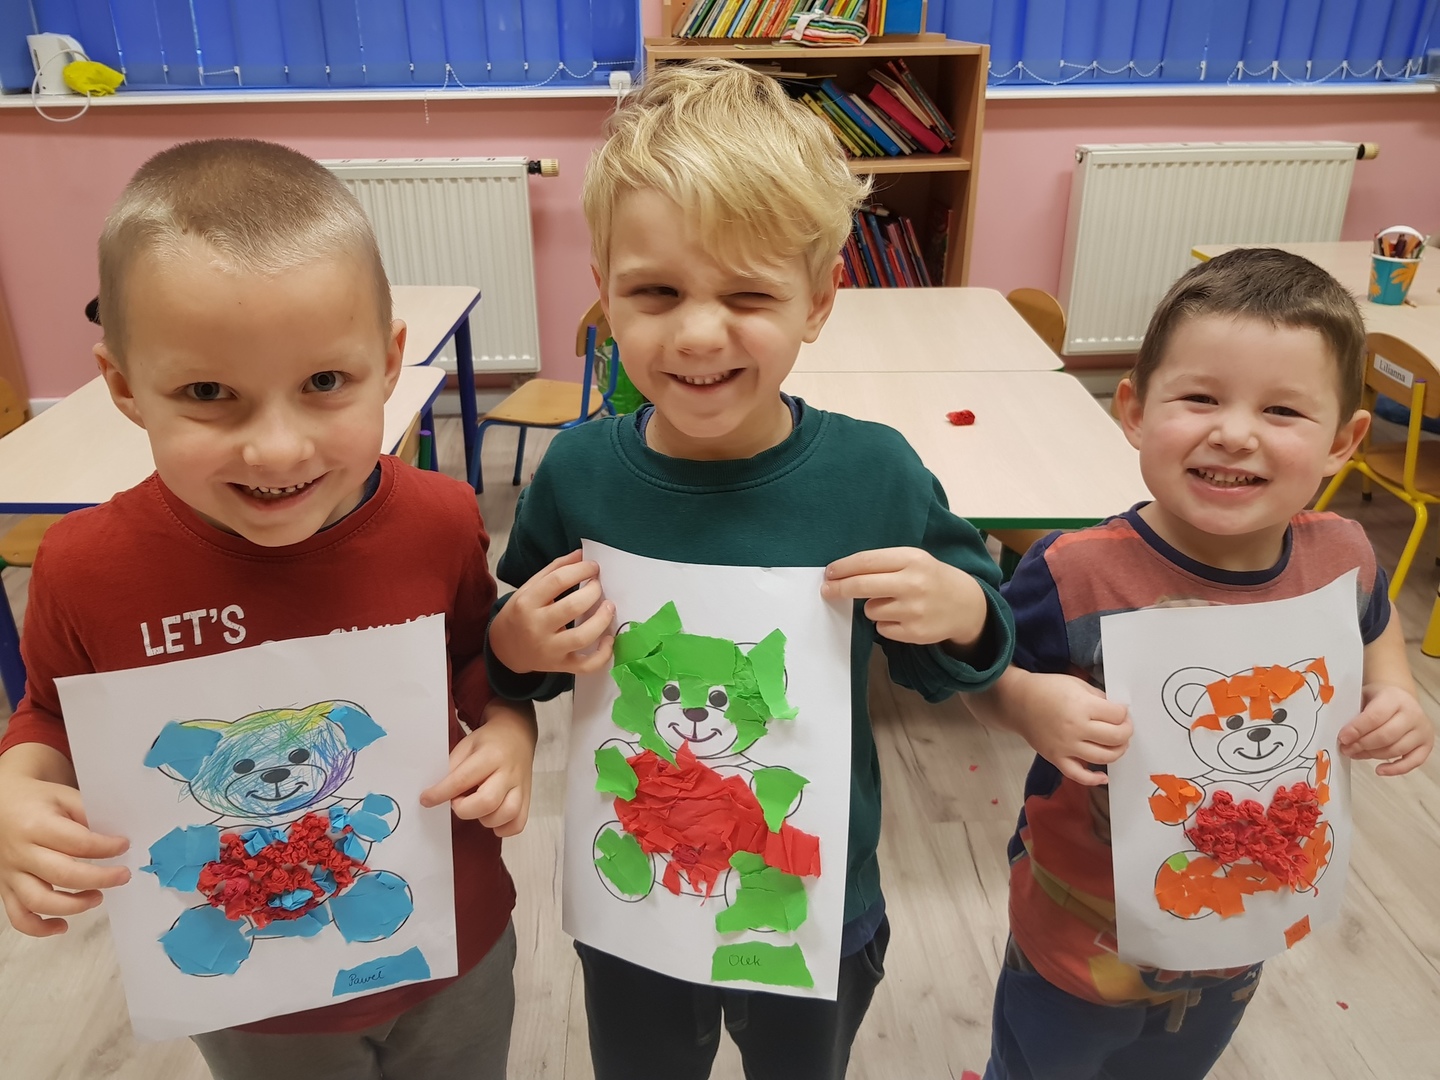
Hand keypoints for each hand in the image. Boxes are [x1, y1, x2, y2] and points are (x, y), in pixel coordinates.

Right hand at [0, 761, 128, 936]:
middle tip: (122, 876)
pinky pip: (18, 916)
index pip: (79, 843)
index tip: (124, 846)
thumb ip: (87, 814)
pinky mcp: (5, 888)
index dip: (107, 847)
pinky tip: (62, 925)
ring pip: (39, 901)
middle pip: (63, 875)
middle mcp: (21, 852)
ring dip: (73, 906)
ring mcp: (10, 873)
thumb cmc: (34, 800)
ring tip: (97, 897)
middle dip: (100, 879)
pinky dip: (40, 928)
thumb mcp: (63, 796)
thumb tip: (115, 836)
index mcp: (37, 826)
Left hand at [420, 701, 536, 835]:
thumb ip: (453, 768)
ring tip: (476, 808)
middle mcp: (508, 772)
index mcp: (491, 755)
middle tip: (457, 801)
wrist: (516, 735)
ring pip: (506, 814)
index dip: (440, 793)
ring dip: (484, 819)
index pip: (462, 779)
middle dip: (464, 809)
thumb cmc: (489, 742)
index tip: (427, 799)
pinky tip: (491, 818)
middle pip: (488, 801)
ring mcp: (520, 786)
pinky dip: (503, 828)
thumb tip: (437, 792)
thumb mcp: (466, 746)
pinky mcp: (527, 798)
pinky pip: (518, 823)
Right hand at [489, 550, 614, 675]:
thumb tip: (581, 554)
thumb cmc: (521, 613)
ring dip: (602, 619)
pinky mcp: (560, 666)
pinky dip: (603, 655)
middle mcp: (536, 627)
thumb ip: (554, 570)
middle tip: (598, 585)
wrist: (505, 648)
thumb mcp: (529, 588)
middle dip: (593, 591)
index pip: (557, 581)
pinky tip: (608, 639)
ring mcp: (549, 650)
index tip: (593, 567)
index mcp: (527, 603)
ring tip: (609, 606)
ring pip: (582, 636)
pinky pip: (587, 665)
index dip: (581, 570)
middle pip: (572, 607)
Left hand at [821, 547, 988, 648]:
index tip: (829, 573)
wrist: (966, 604)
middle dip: (838, 588)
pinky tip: (902, 617)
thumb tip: (842, 573)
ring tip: (892, 602)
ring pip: (870, 610)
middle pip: (861, 586)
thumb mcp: (914, 560)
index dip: (842, 568)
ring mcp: (914, 609)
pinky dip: (885, 623)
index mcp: (911, 559)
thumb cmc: (931, 578)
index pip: (866, 562)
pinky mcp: (914, 632)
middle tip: (827, 590)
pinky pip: (881, 628)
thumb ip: (883, 564)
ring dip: (872, 607)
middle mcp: (913, 583)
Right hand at [1005, 670, 1131, 786]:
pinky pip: (1078, 775)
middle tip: (1124, 726)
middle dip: (1126, 731)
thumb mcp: (1077, 684)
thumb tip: (1117, 713)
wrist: (1018, 701)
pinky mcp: (1056, 758)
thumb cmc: (1047, 689)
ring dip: (1118, 751)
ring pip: (1104, 757)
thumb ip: (1099, 698)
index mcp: (1081, 706)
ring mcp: (1066, 746)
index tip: (1122, 712)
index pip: (1117, 715)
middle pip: (1116, 737)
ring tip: (1117, 744)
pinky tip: (1103, 776)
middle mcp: (1075, 728)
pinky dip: (1094, 779)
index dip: (1124, 713)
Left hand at [1339, 683, 1433, 775]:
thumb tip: (1341, 734)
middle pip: (1386, 736)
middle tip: (1346, 748)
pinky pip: (1413, 762)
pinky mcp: (1426, 744)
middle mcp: (1412, 713)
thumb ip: (1353, 712)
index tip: (1343, 738)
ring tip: (1355, 754)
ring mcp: (1422, 730)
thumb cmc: (1378, 699)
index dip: (1357, 730)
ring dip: (1372, 755)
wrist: (1399, 698)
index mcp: (1394, 698)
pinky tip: (1379, 770)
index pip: (1375, 717)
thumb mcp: (1363, 696)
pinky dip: (1396, 769)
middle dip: (1362, 745)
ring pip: (1396, 750)